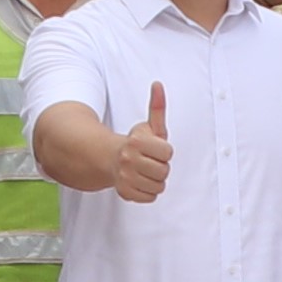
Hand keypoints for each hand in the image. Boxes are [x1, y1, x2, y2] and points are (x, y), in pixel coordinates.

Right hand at [108, 83, 173, 204]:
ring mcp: (125, 177)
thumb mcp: (150, 126)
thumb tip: (158, 84)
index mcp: (137, 142)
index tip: (154, 148)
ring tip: (145, 171)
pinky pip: (150, 197)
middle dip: (160, 166)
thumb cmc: (137, 143)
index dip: (164, 151)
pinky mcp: (125, 192)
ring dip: (155, 180)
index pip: (168, 153)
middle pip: (164, 171)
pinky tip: (140, 181)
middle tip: (149, 161)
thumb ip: (157, 107)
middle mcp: (129, 160)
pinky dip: (147, 192)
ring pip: (159, 186)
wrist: (113, 159)